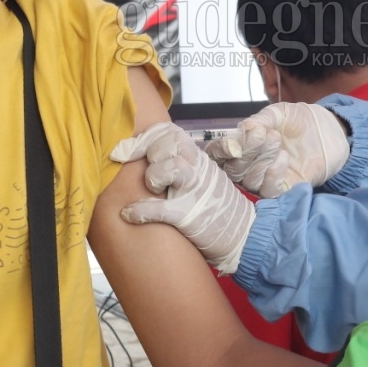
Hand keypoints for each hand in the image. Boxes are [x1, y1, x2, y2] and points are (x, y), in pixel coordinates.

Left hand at [112, 122, 255, 273]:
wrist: (244, 234)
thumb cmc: (218, 208)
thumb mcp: (204, 177)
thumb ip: (183, 165)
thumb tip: (153, 158)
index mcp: (198, 159)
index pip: (169, 132)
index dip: (143, 137)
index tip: (123, 150)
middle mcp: (197, 169)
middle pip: (167, 143)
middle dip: (150, 154)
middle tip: (148, 173)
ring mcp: (194, 192)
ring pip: (167, 168)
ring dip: (152, 177)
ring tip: (152, 191)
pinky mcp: (189, 216)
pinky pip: (159, 209)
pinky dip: (140, 211)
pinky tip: (129, 215)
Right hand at [205, 103, 349, 198]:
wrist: (330, 131)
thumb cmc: (301, 120)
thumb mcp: (279, 113)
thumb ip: (260, 120)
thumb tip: (241, 130)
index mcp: (243, 144)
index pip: (219, 154)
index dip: (220, 151)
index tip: (232, 144)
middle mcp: (249, 165)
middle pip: (232, 170)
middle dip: (246, 152)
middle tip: (264, 134)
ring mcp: (265, 179)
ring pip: (249, 180)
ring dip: (261, 160)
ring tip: (277, 141)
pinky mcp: (283, 190)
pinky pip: (268, 191)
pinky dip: (272, 175)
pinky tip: (283, 158)